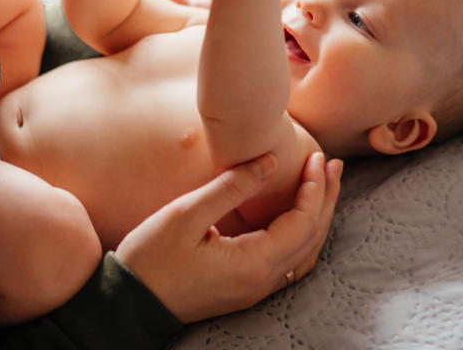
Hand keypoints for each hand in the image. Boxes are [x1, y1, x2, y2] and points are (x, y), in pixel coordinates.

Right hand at [116, 151, 342, 322]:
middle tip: (333, 166)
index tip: (318, 158)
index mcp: (253, 263)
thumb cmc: (150, 259)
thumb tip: (271, 162)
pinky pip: (289, 263)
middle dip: (326, 199)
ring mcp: (254, 290)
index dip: (315, 188)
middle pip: (312, 239)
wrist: (129, 304)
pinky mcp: (245, 289)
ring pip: (304, 254)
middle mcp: (261, 281)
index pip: (302, 222)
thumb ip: (231, 187)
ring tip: (323, 187)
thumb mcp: (186, 214)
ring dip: (318, 218)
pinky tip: (296, 217)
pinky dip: (302, 235)